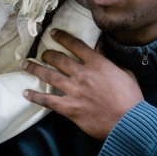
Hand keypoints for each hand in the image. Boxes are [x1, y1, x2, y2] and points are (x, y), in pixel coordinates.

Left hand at [22, 29, 143, 139]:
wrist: (128, 123)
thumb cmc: (130, 98)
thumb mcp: (124, 72)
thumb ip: (108, 59)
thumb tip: (100, 46)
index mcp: (97, 63)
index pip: (75, 45)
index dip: (62, 37)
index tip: (53, 33)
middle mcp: (83, 74)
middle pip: (58, 58)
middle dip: (46, 53)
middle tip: (40, 52)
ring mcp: (75, 91)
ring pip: (49, 75)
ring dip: (35, 69)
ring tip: (26, 64)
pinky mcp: (70, 108)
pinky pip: (48, 100)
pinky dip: (35, 96)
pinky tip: (26, 93)